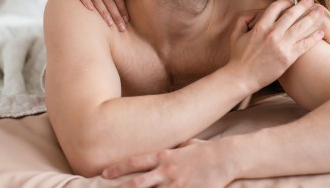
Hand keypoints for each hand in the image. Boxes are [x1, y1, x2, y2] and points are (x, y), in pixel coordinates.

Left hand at [102, 139, 232, 187]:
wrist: (225, 157)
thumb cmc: (206, 151)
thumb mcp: (186, 145)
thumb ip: (173, 150)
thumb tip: (168, 149)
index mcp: (164, 156)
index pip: (135, 162)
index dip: (118, 168)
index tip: (104, 174)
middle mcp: (166, 171)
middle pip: (137, 183)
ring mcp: (175, 184)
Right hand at [228, 0, 323, 92]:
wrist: (242, 77)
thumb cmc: (238, 56)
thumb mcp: (236, 33)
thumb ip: (244, 18)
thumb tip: (258, 12)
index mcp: (260, 26)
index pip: (276, 7)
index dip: (286, 2)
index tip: (292, 0)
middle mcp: (273, 34)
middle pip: (292, 14)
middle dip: (304, 5)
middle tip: (311, 0)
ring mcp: (282, 46)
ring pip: (301, 27)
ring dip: (313, 17)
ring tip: (321, 10)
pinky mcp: (288, 58)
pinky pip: (305, 45)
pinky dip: (314, 37)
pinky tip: (320, 32)